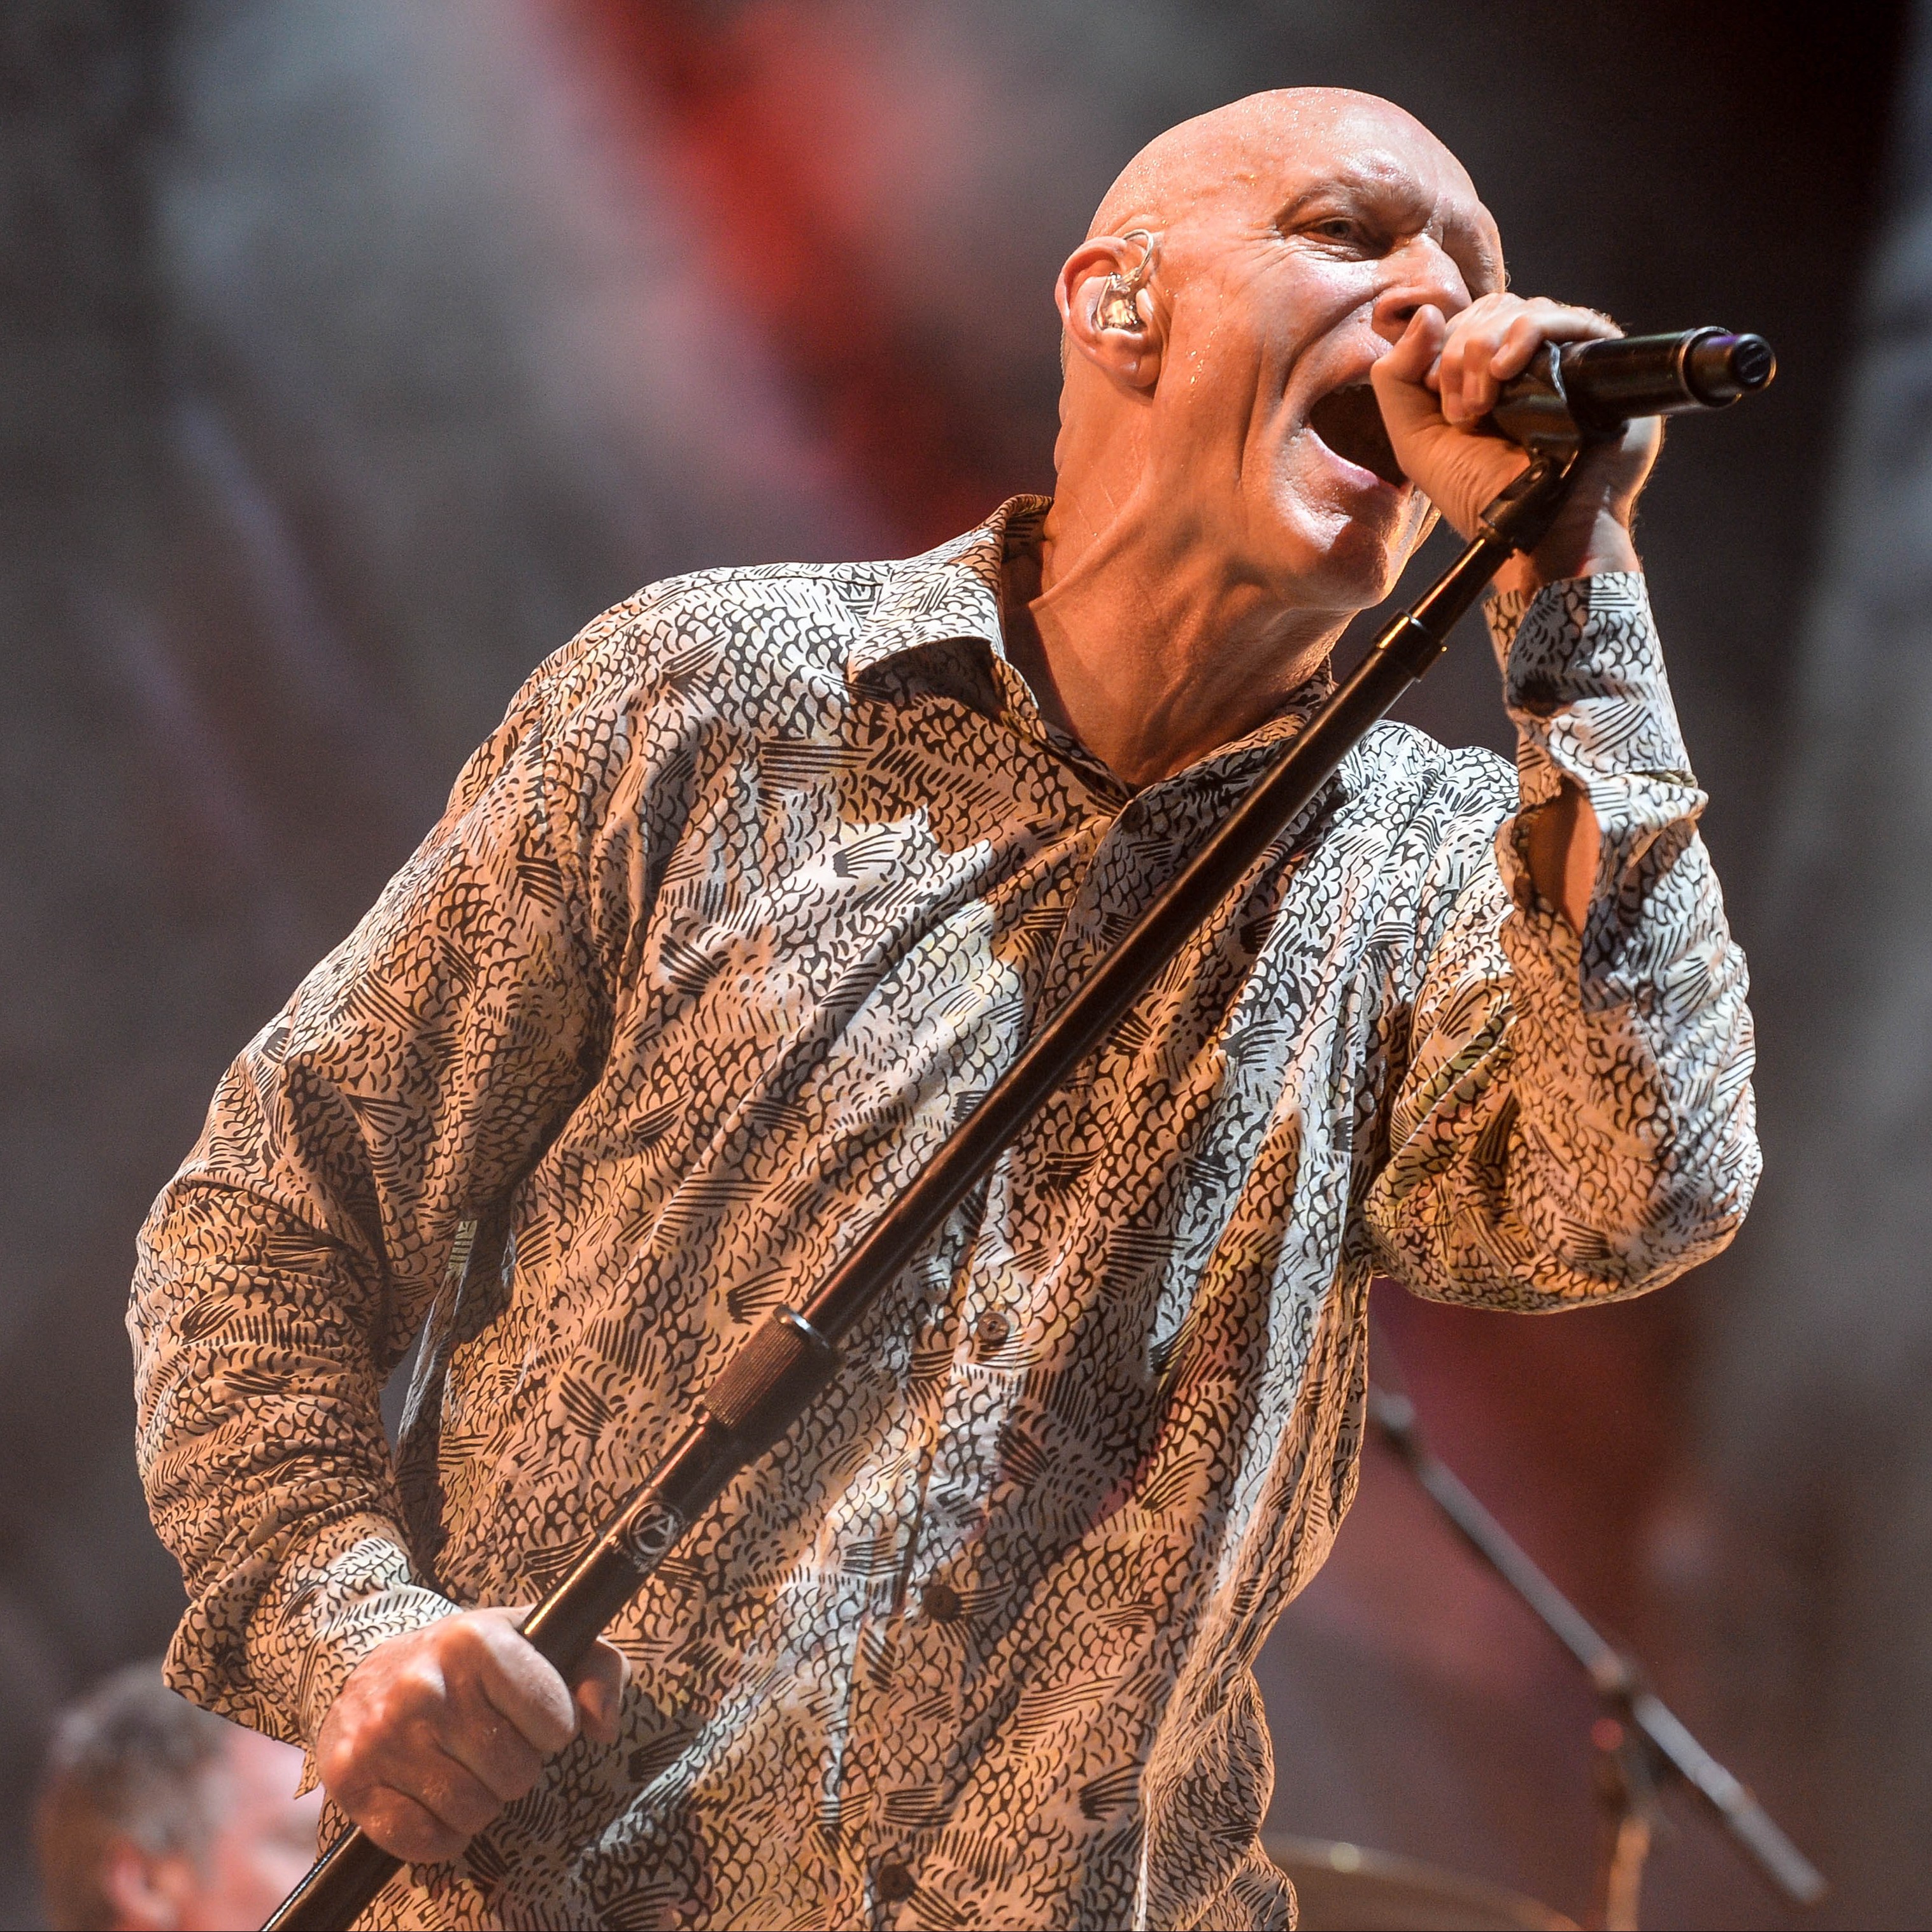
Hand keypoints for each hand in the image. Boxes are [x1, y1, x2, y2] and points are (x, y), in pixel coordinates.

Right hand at [316, 1606, 629, 1862]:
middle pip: (515, 1774)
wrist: (376, 1669)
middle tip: (492, 1744)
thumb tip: (602, 1726)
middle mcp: (424, 1685)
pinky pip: (423, 1841)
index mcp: (474, 1639)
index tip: (532, 1716)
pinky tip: (434, 1799)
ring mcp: (382, 1735)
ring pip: (472, 1812)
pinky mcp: (351, 1778)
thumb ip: (598, 1671)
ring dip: (480, 1802)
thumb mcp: (544, 1642)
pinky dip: (439, 1836)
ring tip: (464, 1767)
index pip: (554, 1723)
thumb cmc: (476, 1662)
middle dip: (515, 1768)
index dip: (553, 1729)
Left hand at [1371, 293, 1662, 585]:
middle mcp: (1525, 362)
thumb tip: (1426, 311)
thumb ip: (1396, 378)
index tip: (1441, 401)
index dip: (1440, 350)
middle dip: (1460, 351)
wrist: (1533, 529)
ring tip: (1483, 403)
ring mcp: (1563, 358)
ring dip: (1486, 348)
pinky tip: (1507, 367)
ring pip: (1520, 310)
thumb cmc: (1477, 494)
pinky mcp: (1600, 360)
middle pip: (1488, 311)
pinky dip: (1528, 332)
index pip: (1460, 323)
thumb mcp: (1415, 439)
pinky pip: (1565, 318)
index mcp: (1483, 376)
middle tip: (1463, 409)